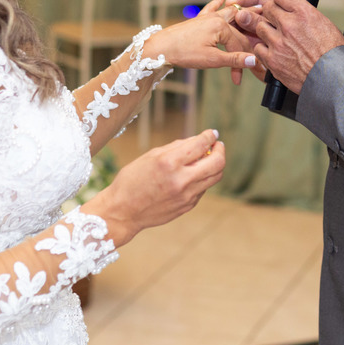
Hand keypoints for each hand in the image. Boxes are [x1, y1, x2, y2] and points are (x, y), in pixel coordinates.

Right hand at [81, 129, 224, 246]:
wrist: (123, 211)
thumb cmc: (132, 180)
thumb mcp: (150, 156)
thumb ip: (177, 147)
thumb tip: (198, 141)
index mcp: (169, 162)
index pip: (201, 145)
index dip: (210, 136)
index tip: (212, 133)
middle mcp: (181, 180)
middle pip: (218, 162)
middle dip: (220, 149)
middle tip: (217, 145)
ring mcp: (187, 195)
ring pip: (215, 177)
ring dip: (215, 164)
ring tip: (208, 158)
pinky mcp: (188, 205)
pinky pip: (203, 188)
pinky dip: (202, 178)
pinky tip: (192, 175)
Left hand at [144, 0, 260, 84]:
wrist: (160, 48)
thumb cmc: (184, 53)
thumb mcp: (211, 60)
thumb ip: (234, 60)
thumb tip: (254, 61)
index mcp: (221, 27)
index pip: (239, 45)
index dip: (242, 63)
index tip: (241, 79)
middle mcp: (216, 18)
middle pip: (239, 26)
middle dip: (252, 30)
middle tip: (268, 22)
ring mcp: (207, 17)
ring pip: (229, 13)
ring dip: (242, 10)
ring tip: (256, 5)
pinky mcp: (198, 19)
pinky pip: (211, 7)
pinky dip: (217, 0)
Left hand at [232, 0, 343, 92]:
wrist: (332, 77)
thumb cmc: (332, 52)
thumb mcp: (323, 23)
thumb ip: (303, 13)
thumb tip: (291, 8)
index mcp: (304, 13)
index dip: (280, 0)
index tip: (282, 6)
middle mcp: (289, 25)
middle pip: (267, 8)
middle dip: (272, 14)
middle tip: (279, 23)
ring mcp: (278, 43)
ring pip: (259, 27)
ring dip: (266, 31)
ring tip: (277, 39)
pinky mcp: (272, 60)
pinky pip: (258, 48)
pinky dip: (264, 50)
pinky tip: (275, 52)